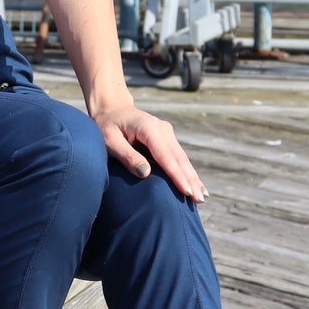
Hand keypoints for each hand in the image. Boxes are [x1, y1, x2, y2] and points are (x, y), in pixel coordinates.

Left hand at [92, 103, 208, 201]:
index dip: (176, 175)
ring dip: (192, 177)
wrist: (111, 109)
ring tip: (202, 196)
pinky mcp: (167, 139)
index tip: (186, 191)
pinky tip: (195, 185)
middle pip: (179, 158)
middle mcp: (162, 128)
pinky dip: (187, 172)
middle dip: (190, 179)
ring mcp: (166, 133)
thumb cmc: (106, 126)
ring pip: (182, 158)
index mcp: (148, 127)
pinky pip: (178, 158)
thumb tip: (146, 173)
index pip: (165, 155)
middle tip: (199, 199)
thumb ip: (127, 156)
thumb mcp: (109, 141)